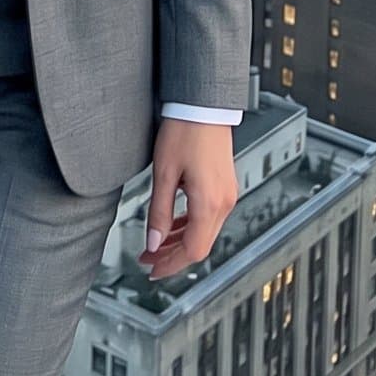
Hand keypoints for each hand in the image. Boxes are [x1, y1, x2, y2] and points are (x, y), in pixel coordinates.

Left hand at [139, 116, 238, 280]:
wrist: (203, 105)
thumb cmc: (184, 131)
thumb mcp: (164, 174)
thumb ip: (159, 213)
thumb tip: (153, 243)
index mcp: (209, 202)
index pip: (192, 250)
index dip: (171, 264)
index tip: (152, 269)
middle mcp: (224, 202)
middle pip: (200, 246)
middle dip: (172, 256)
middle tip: (148, 259)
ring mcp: (227, 195)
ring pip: (205, 233)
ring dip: (180, 242)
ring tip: (156, 244)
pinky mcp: (225, 187)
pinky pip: (209, 217)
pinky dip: (190, 226)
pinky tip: (173, 225)